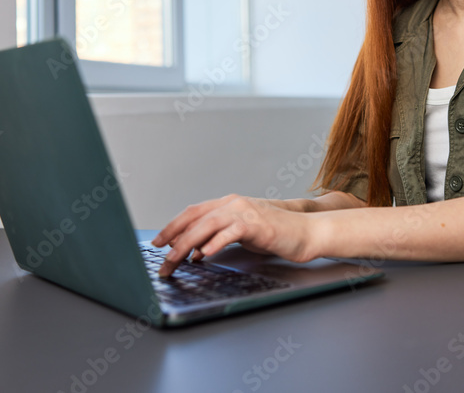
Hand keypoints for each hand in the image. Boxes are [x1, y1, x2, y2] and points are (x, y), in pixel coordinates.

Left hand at [151, 194, 319, 276]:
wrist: (305, 232)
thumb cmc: (275, 235)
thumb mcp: (241, 236)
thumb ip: (218, 239)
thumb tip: (195, 252)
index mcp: (228, 204)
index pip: (193, 212)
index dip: (173, 226)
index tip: (158, 242)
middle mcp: (233, 204)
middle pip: (195, 218)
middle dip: (173, 237)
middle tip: (161, 257)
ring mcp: (245, 212)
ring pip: (207, 225)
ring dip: (187, 244)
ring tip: (175, 260)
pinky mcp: (256, 224)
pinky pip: (230, 232)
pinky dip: (215, 242)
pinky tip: (204, 254)